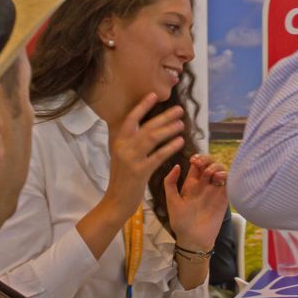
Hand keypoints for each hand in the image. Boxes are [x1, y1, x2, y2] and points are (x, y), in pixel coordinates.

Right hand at [102, 93, 185, 223]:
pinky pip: (158, 156)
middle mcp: (123, 148)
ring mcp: (131, 160)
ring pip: (152, 138)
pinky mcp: (139, 172)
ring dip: (169, 129)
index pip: (130, 119)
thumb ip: (129, 143)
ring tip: (181, 124)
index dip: (142, 106)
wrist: (115, 202)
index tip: (154, 95)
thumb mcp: (121, 157)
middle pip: (146, 127)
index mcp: (118, 143)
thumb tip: (141, 128)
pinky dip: (170, 147)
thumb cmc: (121, 180)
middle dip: (164, 117)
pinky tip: (180, 141)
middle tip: (179, 110)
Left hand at [165, 155, 228, 251]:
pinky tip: (220, 178)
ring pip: (220, 171)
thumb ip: (170, 183)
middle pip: (210, 164)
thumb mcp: (172, 201)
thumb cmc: (181, 222)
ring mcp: (215, 191)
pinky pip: (229, 183)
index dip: (197, 158)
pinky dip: (227, 176)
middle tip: (202, 165)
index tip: (194, 160)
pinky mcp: (224, 198)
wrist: (193, 239)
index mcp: (191, 184)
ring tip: (211, 174)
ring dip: (217, 167)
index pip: (197, 165)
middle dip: (207, 160)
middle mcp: (204, 185)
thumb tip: (177, 165)